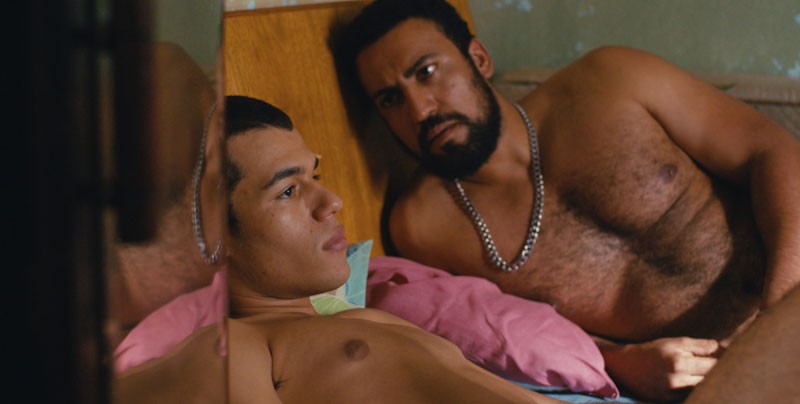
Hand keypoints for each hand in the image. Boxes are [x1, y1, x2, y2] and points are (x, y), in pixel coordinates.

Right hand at [600, 337, 721, 402]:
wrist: (626, 365)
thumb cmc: (653, 350)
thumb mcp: (675, 342)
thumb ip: (701, 346)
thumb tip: (725, 349)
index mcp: (681, 362)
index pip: (715, 365)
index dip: (727, 362)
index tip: (733, 359)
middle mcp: (678, 380)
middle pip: (711, 381)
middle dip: (721, 374)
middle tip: (728, 368)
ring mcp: (672, 393)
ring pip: (703, 391)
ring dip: (710, 384)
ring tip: (712, 376)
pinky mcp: (668, 401)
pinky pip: (691, 398)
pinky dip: (698, 392)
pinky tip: (697, 385)